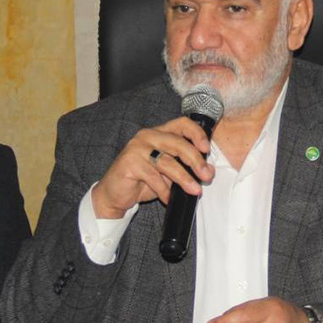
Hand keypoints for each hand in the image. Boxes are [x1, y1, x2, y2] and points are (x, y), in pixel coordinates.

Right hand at [90, 116, 214, 218]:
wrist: (114, 194)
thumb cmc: (142, 181)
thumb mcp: (168, 173)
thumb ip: (185, 168)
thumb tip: (208, 170)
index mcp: (159, 133)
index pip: (182, 124)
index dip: (197, 134)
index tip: (207, 149)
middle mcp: (148, 136)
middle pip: (178, 143)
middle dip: (195, 160)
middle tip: (206, 176)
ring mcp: (137, 148)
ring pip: (167, 162)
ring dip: (184, 178)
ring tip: (195, 190)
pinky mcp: (129, 163)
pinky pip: (153, 177)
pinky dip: (164, 190)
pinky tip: (168, 198)